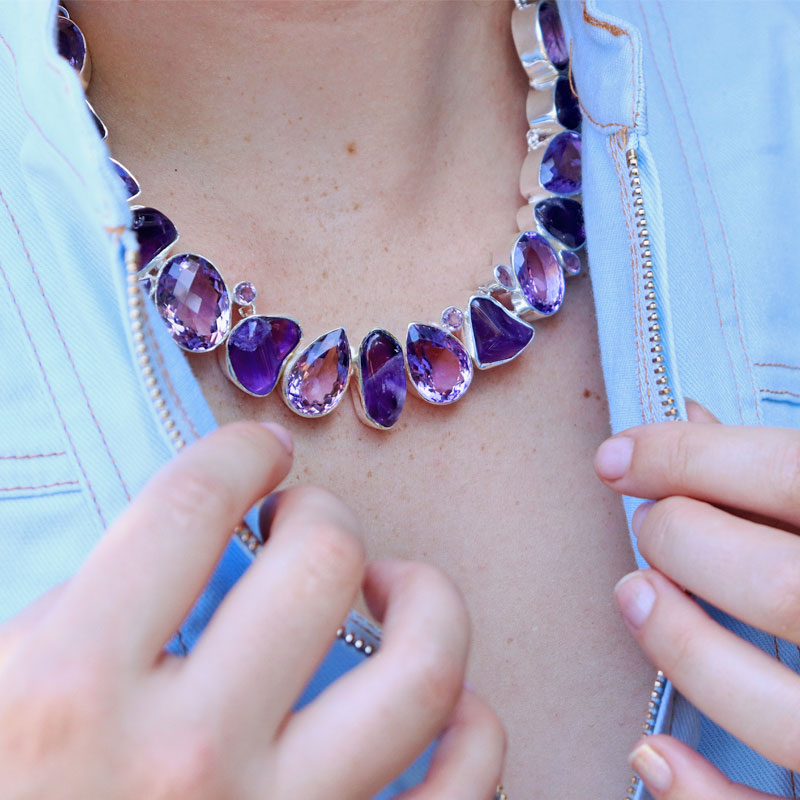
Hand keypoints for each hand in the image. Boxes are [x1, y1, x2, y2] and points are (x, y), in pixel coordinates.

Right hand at [0, 422, 504, 799]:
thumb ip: (79, 614)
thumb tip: (190, 540)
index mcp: (72, 693)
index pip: (191, 506)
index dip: (240, 453)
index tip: (260, 454)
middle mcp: (185, 760)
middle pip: (321, 564)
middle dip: (323, 516)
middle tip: (304, 525)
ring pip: (422, 670)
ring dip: (425, 600)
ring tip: (391, 587)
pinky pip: (463, 789)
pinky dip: (474, 728)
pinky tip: (447, 701)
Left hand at [595, 402, 799, 798]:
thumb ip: (785, 469)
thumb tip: (687, 412)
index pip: (793, 477)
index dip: (688, 457)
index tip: (615, 457)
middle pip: (777, 585)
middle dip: (683, 541)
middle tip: (651, 526)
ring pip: (779, 706)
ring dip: (681, 646)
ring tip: (635, 596)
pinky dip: (706, 795)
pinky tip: (653, 751)